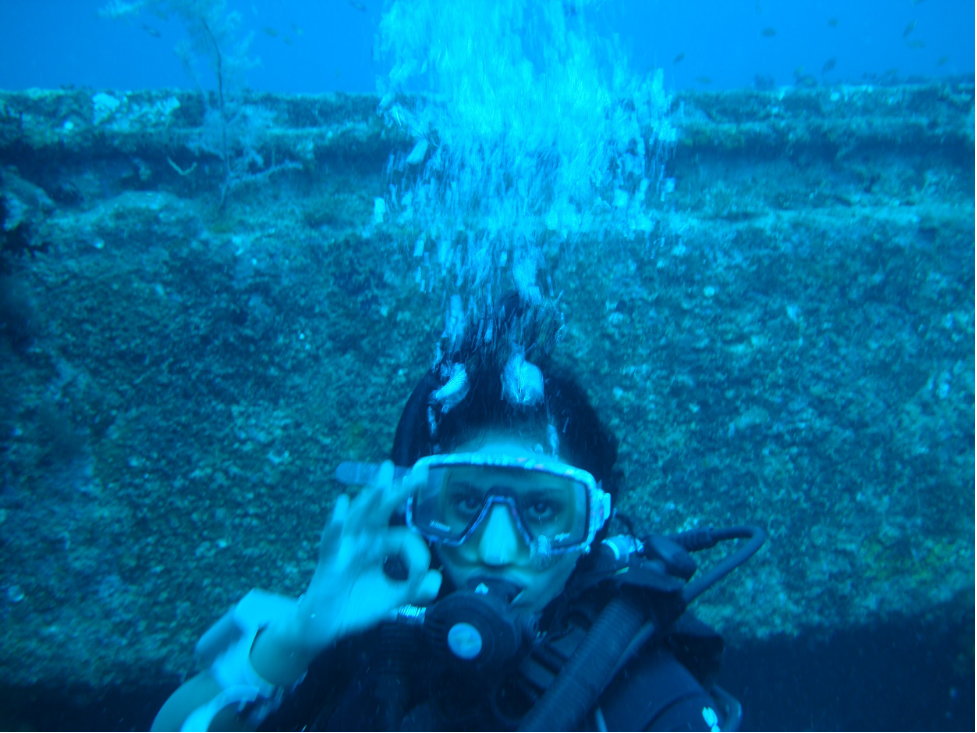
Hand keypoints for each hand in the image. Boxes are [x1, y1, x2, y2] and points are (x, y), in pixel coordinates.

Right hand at [283, 460, 441, 652]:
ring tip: (383, 474)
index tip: (422, 574)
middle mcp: (363, 539)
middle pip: (384, 510)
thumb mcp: (392, 598)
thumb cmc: (356, 605)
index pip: (405, 538)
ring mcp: (345, 547)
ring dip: (371, 496)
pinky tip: (342, 503)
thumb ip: (415, 589)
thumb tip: (436, 579)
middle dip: (400, 490)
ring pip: (360, 516)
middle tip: (420, 473)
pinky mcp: (330, 560)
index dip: (418, 556)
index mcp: (379, 545)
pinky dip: (336, 522)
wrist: (326, 626)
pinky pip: (333, 540)